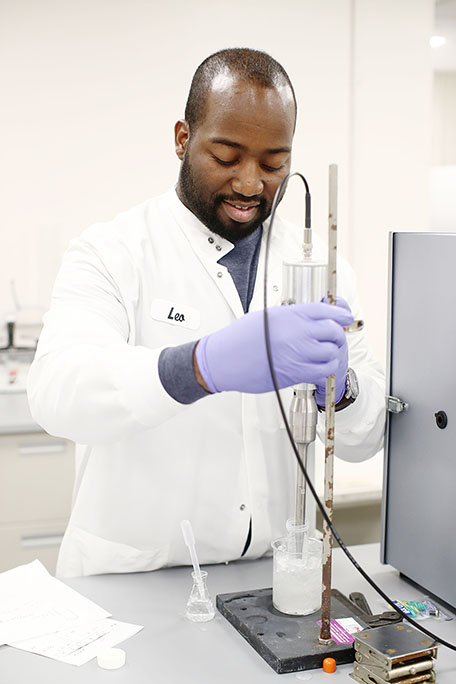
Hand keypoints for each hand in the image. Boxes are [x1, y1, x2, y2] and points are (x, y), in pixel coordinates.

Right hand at [195, 302, 352, 394]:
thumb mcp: (267, 316)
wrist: (223, 359)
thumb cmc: (240, 338)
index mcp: (289, 314)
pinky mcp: (294, 372)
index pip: (326, 310)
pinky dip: (325, 370)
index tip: (345, 317)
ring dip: (331, 354)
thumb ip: (291, 316)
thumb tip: (310, 319)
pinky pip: (322, 371)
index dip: (341, 313)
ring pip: (331, 353)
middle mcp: (296, 332)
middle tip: (333, 339)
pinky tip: (318, 369)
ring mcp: (296, 352)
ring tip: (324, 356)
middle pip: (333, 331)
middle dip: (337, 335)